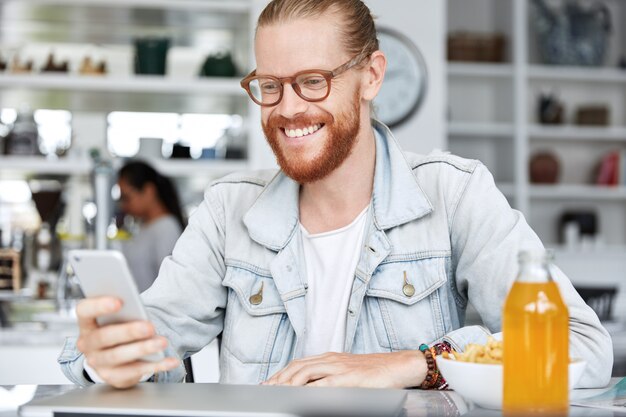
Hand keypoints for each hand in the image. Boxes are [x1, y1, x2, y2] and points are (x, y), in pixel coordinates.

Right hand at [75, 296, 178, 388]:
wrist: (117, 358)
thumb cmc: (120, 327)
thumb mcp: (119, 318)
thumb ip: (124, 311)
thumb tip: (138, 307)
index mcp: (87, 323)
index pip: (84, 311)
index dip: (99, 305)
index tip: (119, 301)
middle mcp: (88, 344)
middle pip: (104, 336)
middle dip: (128, 331)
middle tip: (149, 327)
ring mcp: (99, 363)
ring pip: (119, 356)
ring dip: (143, 349)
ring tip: (162, 342)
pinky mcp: (114, 377)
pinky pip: (136, 372)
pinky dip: (157, 366)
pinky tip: (171, 361)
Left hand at [263, 351, 426, 387]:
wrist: (397, 366)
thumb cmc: (374, 372)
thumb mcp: (347, 373)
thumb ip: (329, 379)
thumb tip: (311, 391)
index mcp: (329, 358)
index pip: (298, 363)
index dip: (281, 373)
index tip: (268, 384)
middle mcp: (330, 360)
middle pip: (296, 366)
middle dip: (279, 378)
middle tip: (266, 390)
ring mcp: (338, 368)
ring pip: (304, 372)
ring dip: (287, 383)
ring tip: (276, 393)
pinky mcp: (347, 378)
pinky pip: (323, 384)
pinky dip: (308, 390)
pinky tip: (298, 396)